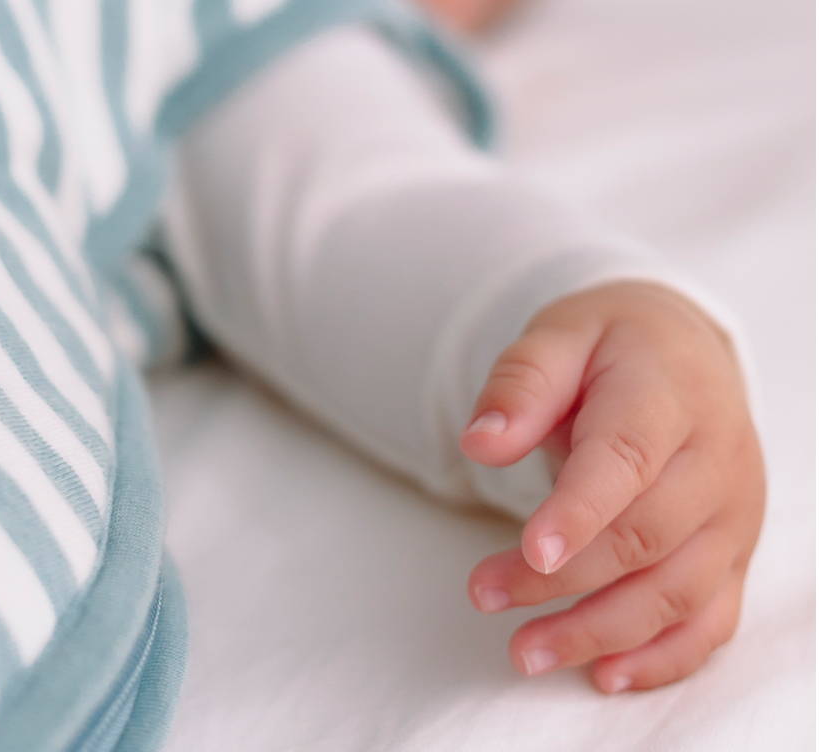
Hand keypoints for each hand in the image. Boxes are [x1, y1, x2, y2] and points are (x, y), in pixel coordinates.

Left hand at [459, 281, 764, 692]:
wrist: (683, 353)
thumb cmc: (611, 346)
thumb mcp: (558, 336)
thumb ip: (520, 384)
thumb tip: (480, 443)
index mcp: (668, 396)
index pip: (629, 460)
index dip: (581, 511)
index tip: (531, 552)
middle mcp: (714, 460)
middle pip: (646, 536)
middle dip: (564, 580)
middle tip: (485, 595)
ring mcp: (730, 513)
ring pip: (677, 590)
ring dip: (601, 631)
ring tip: (525, 651)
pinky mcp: (731, 552)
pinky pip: (710, 618)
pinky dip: (662, 657)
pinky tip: (603, 674)